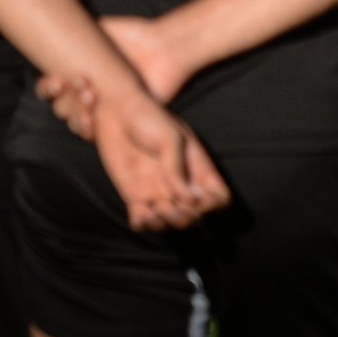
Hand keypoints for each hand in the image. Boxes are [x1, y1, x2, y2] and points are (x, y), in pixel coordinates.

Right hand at [36, 15, 192, 140]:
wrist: (164, 49)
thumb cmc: (135, 38)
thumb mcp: (102, 29)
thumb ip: (76, 32)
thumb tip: (54, 34)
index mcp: (78, 73)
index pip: (52, 87)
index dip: (49, 87)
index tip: (58, 81)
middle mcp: (87, 93)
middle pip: (61, 107)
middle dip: (66, 101)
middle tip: (83, 86)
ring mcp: (102, 109)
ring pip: (75, 122)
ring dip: (77, 115)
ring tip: (92, 99)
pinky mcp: (119, 122)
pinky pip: (96, 135)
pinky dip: (89, 130)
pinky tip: (92, 121)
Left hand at [90, 83, 230, 232]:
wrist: (118, 112)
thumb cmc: (149, 118)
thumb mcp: (170, 139)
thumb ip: (177, 170)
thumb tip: (187, 199)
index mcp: (196, 169)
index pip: (219, 198)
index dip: (211, 204)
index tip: (195, 196)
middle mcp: (180, 184)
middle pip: (193, 217)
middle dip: (185, 218)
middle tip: (169, 204)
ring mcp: (157, 191)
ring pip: (168, 224)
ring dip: (164, 224)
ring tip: (155, 209)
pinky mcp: (134, 195)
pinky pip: (142, 222)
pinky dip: (143, 224)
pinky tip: (140, 211)